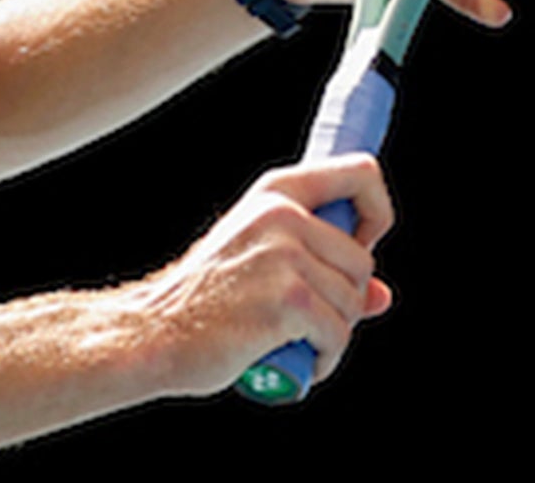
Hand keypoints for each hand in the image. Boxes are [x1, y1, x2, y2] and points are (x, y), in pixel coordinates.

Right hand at [127, 154, 394, 396]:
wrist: (153, 333)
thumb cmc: (200, 301)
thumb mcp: (257, 263)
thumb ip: (319, 269)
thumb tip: (381, 297)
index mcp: (274, 194)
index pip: (361, 173)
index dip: (376, 212)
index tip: (361, 245)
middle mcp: (281, 216)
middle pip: (362, 261)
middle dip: (346, 299)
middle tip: (305, 319)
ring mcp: (284, 257)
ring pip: (353, 302)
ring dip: (331, 334)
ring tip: (291, 341)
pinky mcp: (288, 301)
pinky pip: (338, 335)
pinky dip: (325, 358)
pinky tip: (298, 360)